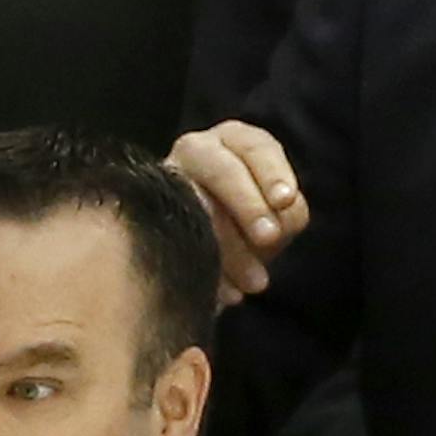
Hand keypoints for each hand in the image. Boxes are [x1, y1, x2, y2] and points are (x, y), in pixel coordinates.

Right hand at [166, 121, 310, 308]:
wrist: (206, 254)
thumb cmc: (251, 227)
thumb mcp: (274, 216)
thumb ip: (284, 216)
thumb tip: (272, 233)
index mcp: (234, 141)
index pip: (256, 146)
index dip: (272, 172)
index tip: (284, 201)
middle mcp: (197, 151)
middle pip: (223, 169)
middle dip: (249, 205)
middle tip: (268, 238)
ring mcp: (169, 180)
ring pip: (197, 205)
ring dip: (230, 248)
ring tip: (254, 283)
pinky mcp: (150, 216)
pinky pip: (177, 239)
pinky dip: (208, 271)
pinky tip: (229, 294)